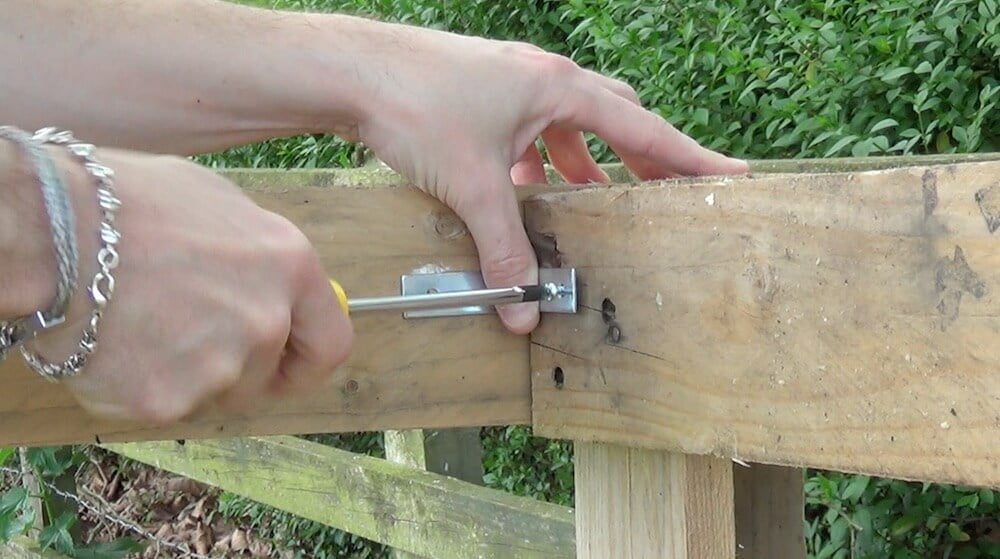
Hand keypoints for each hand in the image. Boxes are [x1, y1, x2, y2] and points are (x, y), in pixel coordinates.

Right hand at [27, 147, 351, 422]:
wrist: (48, 230)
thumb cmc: (126, 201)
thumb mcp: (217, 204)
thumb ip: (258, 256)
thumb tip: (273, 284)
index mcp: (289, 265)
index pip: (329, 343)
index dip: (305, 359)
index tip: (286, 364)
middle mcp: (267, 322)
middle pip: (265, 376)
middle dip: (233, 365)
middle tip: (184, 334)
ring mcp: (220, 367)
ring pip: (213, 393)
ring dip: (184, 372)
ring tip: (138, 323)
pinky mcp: (168, 403)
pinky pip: (164, 405)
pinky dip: (138, 386)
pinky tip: (111, 342)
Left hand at [353, 25, 748, 333]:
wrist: (350, 71)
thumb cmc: (415, 106)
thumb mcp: (474, 185)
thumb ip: (504, 248)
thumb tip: (523, 309)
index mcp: (560, 88)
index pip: (643, 128)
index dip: (690, 157)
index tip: (733, 176)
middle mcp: (543, 78)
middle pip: (614, 119)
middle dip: (641, 158)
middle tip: (664, 193)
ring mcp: (511, 83)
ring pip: (568, 126)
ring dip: (585, 164)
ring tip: (596, 202)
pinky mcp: (482, 95)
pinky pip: (529, 132)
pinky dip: (539, 162)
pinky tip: (525, 193)